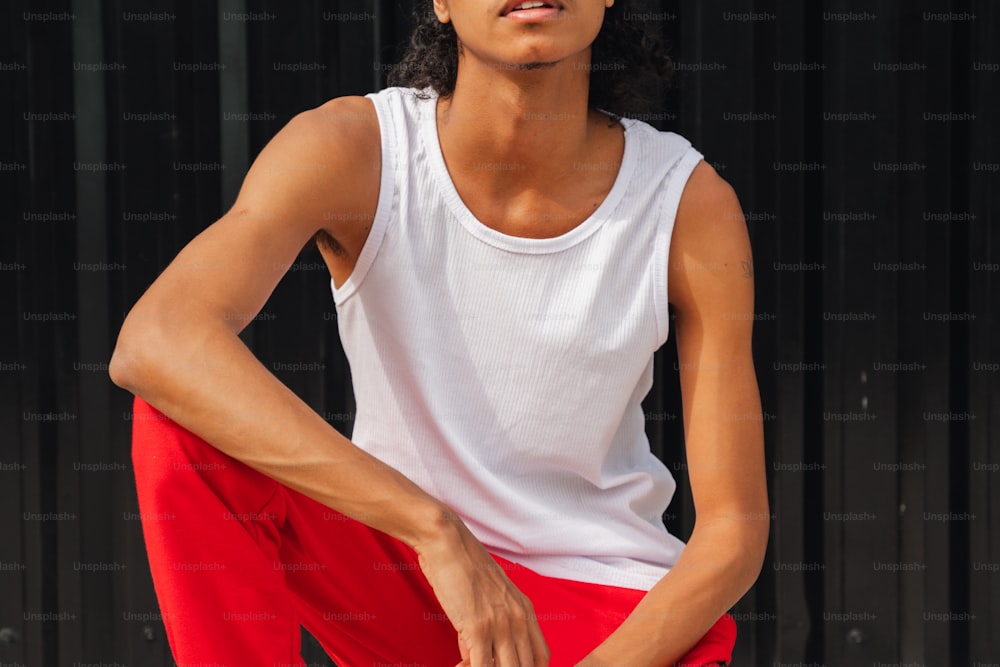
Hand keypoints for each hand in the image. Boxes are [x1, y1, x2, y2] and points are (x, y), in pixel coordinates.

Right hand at [414, 513, 549, 666]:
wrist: (447, 543)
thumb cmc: (462, 566)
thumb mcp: (486, 597)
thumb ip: (487, 627)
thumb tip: (474, 655)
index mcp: (525, 610)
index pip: (541, 657)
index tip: (505, 665)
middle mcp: (519, 619)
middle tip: (481, 662)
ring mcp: (500, 625)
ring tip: (466, 663)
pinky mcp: (478, 628)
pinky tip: (457, 664)